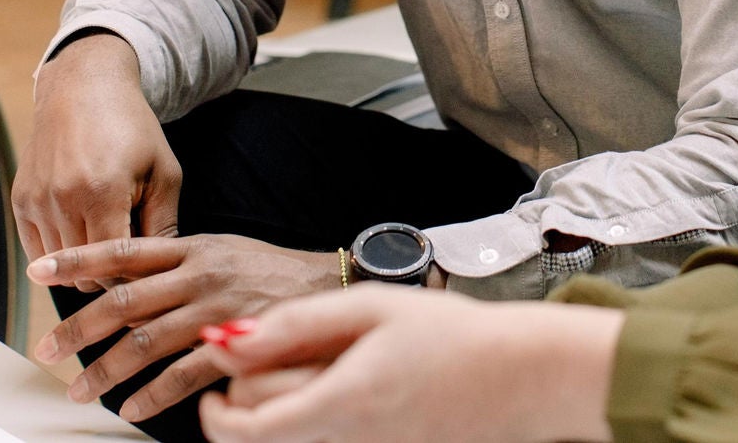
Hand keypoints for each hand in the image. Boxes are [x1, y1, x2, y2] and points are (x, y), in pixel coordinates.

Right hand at [12, 33, 179, 289]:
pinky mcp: (20, 201)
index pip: (113, 266)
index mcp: (103, 193)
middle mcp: (63, 199)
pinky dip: (60, 254)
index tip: (147, 268)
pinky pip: (37, 252)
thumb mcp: (164, 173)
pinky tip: (82, 232)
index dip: (133, 275)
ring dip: (84, 264)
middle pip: (85, 273)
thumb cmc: (132, 130)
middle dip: (109, 272)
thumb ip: (164, 226)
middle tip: (128, 254)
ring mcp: (36, 201)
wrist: (84, 89)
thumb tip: (161, 274)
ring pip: (60, 267)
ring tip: (107, 239)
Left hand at [29, 234, 342, 421]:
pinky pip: (183, 374)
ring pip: (145, 341)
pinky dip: (153, 395)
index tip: (40, 271)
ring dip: (106, 370)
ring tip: (81, 389)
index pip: (122, 249)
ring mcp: (216, 309)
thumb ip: (174, 267)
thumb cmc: (269, 272)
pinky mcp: (237, 343)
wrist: (330, 287)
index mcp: (190, 248)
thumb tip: (121, 289)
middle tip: (48, 348)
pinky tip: (134, 409)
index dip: (78, 260)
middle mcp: (198, 274)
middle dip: (78, 327)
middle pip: (124, 299)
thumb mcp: (220, 252)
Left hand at [198, 286, 622, 442]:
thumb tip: (229, 340)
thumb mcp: (372, 307)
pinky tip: (344, 394)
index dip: (212, 414)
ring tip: (314, 374)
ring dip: (283, 415)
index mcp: (342, 404)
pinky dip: (317, 423)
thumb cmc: (456, 336)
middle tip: (268, 361)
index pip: (244, 432)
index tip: (215, 385)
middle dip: (248, 402)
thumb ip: (296, 323)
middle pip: (262, 439)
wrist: (525, 377)